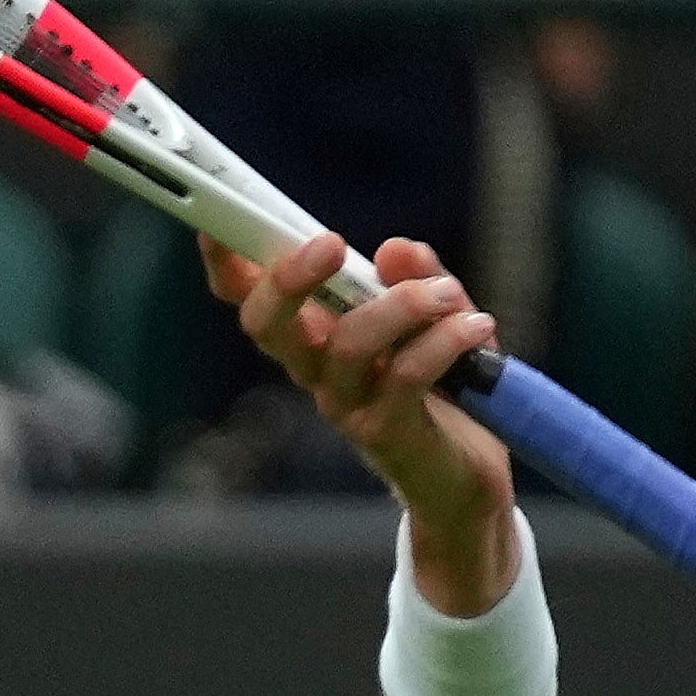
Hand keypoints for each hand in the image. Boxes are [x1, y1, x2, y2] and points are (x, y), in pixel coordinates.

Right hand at [201, 232, 520, 612]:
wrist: (468, 473)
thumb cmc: (444, 386)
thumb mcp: (438, 316)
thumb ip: (419, 278)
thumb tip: (396, 249)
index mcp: (313, 334)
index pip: (250, 299)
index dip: (227, 263)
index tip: (220, 222)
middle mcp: (314, 371)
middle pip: (266, 325)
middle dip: (288, 278)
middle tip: (332, 243)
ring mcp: (345, 405)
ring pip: (347, 346)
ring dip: (401, 306)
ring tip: (447, 296)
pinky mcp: (385, 432)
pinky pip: (405, 377)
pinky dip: (443, 342)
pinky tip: (475, 326)